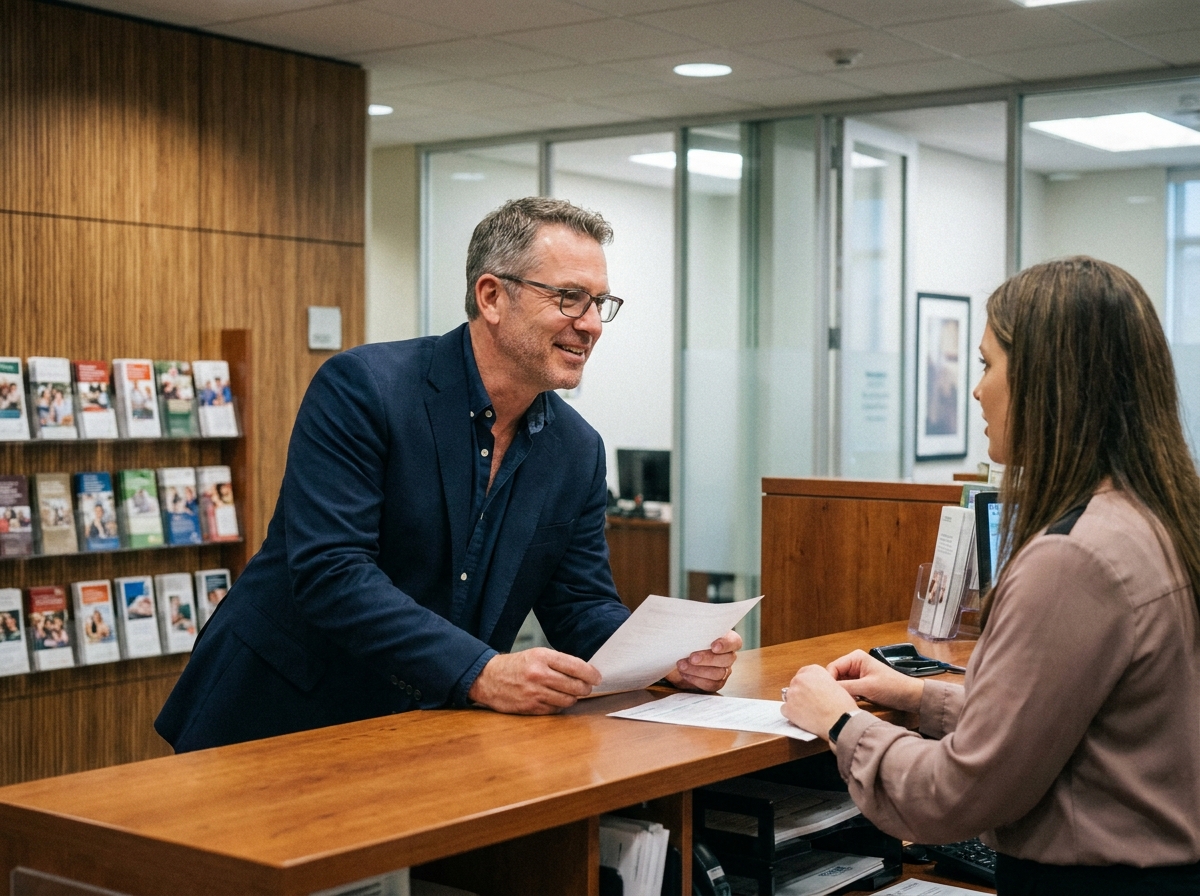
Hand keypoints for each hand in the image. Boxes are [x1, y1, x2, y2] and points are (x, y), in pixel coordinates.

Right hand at [467, 648, 600, 713]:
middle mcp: (539, 674)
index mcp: (541, 657)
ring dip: (573, 698)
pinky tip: (556, 699)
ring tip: (572, 693)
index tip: (597, 677)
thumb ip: (558, 662)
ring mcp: (534, 693)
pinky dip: (560, 705)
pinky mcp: (531, 708)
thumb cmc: (515, 666)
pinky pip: (555, 709)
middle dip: (585, 688)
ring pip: (568, 700)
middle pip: (575, 686)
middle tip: (587, 687)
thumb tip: (584, 672)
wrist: (488, 678)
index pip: (575, 666)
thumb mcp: (536, 655)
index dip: (590, 673)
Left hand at [665, 630, 741, 691]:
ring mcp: (724, 670)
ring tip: (682, 665)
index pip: (735, 641)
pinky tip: (685, 674)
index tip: (713, 646)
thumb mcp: (689, 634)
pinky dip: (696, 680)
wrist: (677, 657)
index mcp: (726, 639)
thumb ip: (693, 631)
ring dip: (698, 670)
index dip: (726, 644)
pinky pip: (711, 685)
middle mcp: (728, 655)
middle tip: (692, 658)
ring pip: (718, 673)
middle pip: (726, 659)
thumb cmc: (685, 641)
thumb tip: (687, 630)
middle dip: (707, 659)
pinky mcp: (716, 683)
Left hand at [780, 665, 858, 740]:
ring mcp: (793, 693)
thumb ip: (822, 683)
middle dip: (800, 693)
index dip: (807, 683)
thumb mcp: (836, 685)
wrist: (840, 721)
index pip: (803, 673)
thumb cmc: (842, 706)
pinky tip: (803, 719)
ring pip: (789, 697)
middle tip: (810, 704)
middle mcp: (801, 679)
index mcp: (814, 671)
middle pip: (795, 684)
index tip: (809, 690)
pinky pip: (785, 710)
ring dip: (796, 704)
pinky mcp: (788, 707)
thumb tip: (817, 690)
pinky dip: (791, 715)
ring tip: (809, 713)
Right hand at [826, 649, 925, 712]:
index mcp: (855, 658)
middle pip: (834, 675)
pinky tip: (850, 702)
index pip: (832, 668)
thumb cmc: (893, 687)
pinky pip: (847, 688)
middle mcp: (854, 663)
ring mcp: (857, 673)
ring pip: (840, 683)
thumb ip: (845, 687)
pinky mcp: (860, 683)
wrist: (911, 696)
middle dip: (834, 687)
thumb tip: (827, 690)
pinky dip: (847, 695)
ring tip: (843, 701)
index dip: (829, 681)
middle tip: (836, 700)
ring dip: (841, 692)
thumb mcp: (867, 688)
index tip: (828, 695)